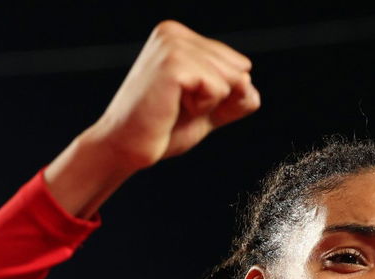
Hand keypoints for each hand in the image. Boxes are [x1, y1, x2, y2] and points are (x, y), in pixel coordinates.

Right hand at [45, 21, 259, 216]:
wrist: (125, 148)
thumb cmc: (161, 130)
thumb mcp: (208, 110)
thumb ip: (235, 97)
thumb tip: (250, 86)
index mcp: (179, 37)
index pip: (237, 64)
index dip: (222, 95)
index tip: (184, 103)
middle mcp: (173, 33)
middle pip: (238, 69)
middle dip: (218, 99)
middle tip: (177, 107)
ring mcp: (172, 44)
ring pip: (231, 78)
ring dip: (208, 104)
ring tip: (173, 106)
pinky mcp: (174, 63)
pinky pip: (219, 88)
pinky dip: (203, 107)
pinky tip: (173, 107)